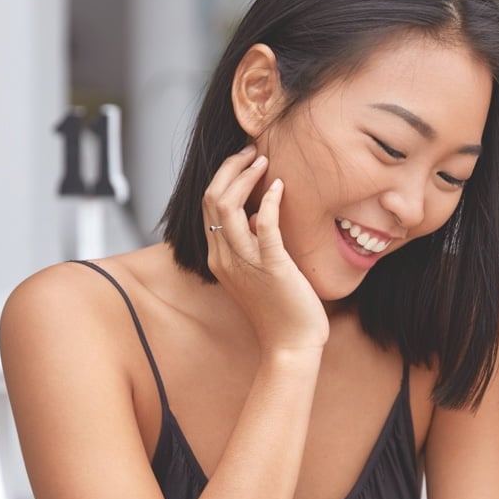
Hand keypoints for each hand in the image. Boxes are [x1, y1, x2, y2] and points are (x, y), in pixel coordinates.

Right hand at [202, 146, 328, 353]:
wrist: (290, 346)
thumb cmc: (280, 311)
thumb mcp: (259, 272)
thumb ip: (253, 244)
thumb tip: (259, 216)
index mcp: (218, 257)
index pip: (208, 206)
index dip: (224, 177)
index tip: (244, 160)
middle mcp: (224, 257)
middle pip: (211, 199)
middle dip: (230, 169)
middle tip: (251, 151)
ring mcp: (244, 262)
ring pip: (227, 206)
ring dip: (245, 177)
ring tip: (262, 161)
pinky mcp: (271, 267)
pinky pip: (265, 226)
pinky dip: (272, 201)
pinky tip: (281, 187)